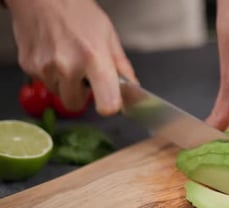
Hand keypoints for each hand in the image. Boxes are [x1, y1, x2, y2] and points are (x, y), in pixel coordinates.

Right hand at [6, 0, 136, 115]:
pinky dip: (50, 74)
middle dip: (81, 94)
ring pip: (58, 93)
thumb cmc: (77, 13)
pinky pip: (44, 82)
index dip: (110, 106)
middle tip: (84, 75)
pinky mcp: (29, 66)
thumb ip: (122, 66)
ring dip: (65, 83)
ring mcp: (45, 67)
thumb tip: (133, 88)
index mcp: (94, 58)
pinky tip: (54, 54)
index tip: (111, 103)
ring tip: (67, 58)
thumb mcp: (109, 36)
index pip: (107, 103)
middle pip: (75, 104)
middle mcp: (68, 65)